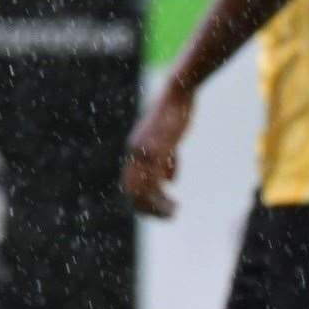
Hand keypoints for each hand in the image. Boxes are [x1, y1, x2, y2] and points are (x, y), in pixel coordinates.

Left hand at [122, 82, 193, 217]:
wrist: (177, 91)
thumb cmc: (176, 111)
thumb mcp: (169, 139)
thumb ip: (168, 160)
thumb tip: (169, 182)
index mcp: (135, 151)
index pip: (131, 184)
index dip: (143, 201)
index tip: (161, 211)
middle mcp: (134, 153)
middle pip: (132, 191)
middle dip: (148, 209)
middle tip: (168, 217)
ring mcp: (144, 152)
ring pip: (143, 190)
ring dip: (157, 206)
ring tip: (173, 213)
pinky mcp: (157, 149)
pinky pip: (155, 180)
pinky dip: (162, 197)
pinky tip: (174, 202)